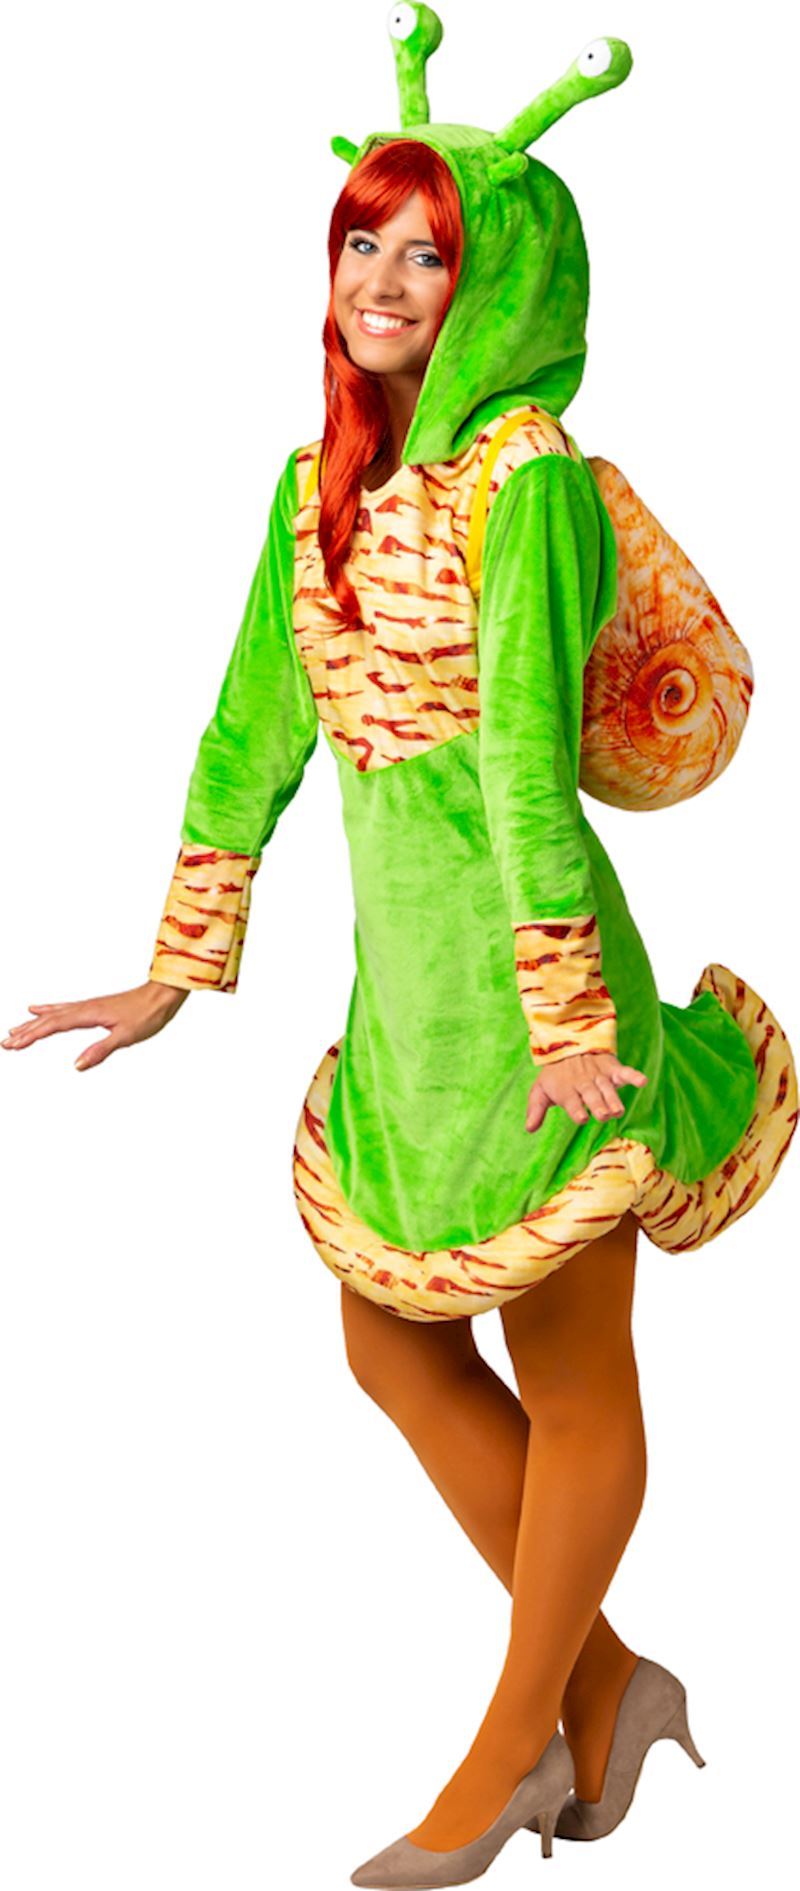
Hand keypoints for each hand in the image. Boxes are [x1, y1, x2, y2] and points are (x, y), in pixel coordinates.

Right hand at [1, 981, 188, 1070]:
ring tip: (14, 1030)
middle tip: (5, 1043)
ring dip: (33, 1023)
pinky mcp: (93, 1008)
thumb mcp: (125, 1037)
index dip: (31, 1036)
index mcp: (88, 1014)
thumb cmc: (147, 1015)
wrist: (162, 995)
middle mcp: (84, 1008)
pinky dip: (47, 1011)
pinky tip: (38, 1009)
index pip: (53, 1026)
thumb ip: (100, 1051)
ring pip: (53, 1015)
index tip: (12, 1045)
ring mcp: (87, 1006)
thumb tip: (76, 1066)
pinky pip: (62, 1010)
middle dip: (26, 1032)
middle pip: (48, 1020)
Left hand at [526, 1049, 647, 1132]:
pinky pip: (624, 1072)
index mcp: (566, 1090)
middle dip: (597, 1105)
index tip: (581, 1117)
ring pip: (607, 1088)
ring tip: (618, 1110)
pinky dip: (633, 1075)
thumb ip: (535, 1109)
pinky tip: (642, 1081)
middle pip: (591, 1095)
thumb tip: (528, 1128)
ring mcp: (599, 1076)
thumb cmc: (556, 1075)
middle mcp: (583, 1084)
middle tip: (603, 1115)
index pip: (571, 1101)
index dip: (576, 1109)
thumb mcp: (541, 1089)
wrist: (570, 1043)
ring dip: (613, 1098)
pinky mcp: (612, 1069)